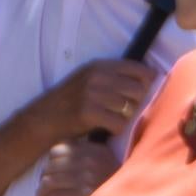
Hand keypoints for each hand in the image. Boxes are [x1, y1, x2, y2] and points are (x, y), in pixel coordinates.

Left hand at [35, 140, 120, 195]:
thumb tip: (59, 159)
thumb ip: (90, 157)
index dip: (51, 164)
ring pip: (49, 182)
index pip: (59, 149)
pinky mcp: (85, 194)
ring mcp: (88, 176)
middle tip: (46, 193)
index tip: (52, 176)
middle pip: (50, 165)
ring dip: (42, 195)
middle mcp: (90, 159)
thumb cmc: (120, 189)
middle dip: (43, 180)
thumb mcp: (108, 164)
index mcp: (95, 149)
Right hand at [39, 59, 158, 142]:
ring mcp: (92, 94)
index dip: (147, 83)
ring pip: (131, 108)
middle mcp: (97, 77)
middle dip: (136, 103)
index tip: (140, 93)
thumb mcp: (90, 78)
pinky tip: (106, 128)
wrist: (44, 118)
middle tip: (121, 110)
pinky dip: (116, 130)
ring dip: (125, 118)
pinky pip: (120, 124)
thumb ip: (116, 76)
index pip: (139, 70)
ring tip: (111, 118)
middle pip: (139, 91)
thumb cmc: (72, 100)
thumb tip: (151, 78)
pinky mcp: (89, 113)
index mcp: (100, 66)